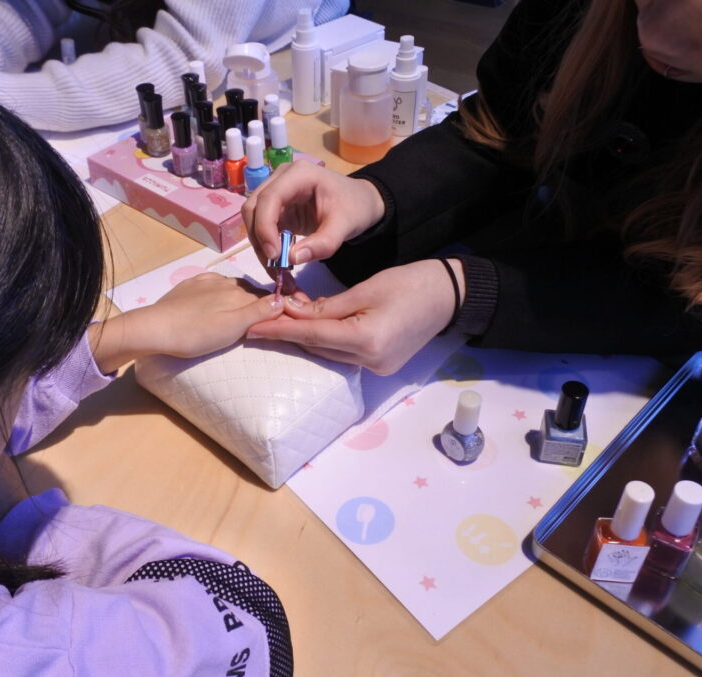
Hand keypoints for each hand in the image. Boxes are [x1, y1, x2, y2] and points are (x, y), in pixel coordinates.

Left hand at [90, 273, 283, 372]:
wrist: (157, 328)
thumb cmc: (197, 334)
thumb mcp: (233, 327)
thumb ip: (259, 313)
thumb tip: (282, 299)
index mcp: (240, 294)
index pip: (267, 298)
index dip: (276, 307)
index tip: (282, 318)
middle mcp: (227, 283)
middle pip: (252, 291)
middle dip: (260, 301)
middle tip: (263, 318)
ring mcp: (207, 282)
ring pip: (234, 286)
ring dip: (242, 296)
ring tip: (241, 311)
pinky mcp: (191, 285)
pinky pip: (214, 283)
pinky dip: (222, 290)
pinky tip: (219, 297)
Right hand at [241, 160, 385, 270]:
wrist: (361, 203)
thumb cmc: (355, 207)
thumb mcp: (345, 225)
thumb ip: (323, 243)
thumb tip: (292, 259)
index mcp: (298, 174)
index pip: (269, 198)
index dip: (265, 227)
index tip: (275, 255)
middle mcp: (281, 179)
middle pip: (253, 208)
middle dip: (259, 240)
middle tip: (275, 267)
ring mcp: (276, 192)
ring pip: (253, 220)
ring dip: (260, 246)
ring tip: (278, 270)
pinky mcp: (276, 208)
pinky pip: (262, 228)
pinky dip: (267, 247)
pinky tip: (280, 263)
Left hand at [245, 260, 462, 374]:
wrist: (450, 296)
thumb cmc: (411, 284)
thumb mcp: (366, 289)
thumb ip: (326, 306)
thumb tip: (292, 312)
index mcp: (367, 340)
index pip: (311, 335)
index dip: (278, 330)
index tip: (251, 327)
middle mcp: (370, 362)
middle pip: (316, 348)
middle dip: (287, 333)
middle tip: (259, 318)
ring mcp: (377, 368)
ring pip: (327, 353)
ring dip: (304, 338)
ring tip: (278, 321)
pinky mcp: (380, 365)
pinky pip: (342, 354)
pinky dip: (324, 341)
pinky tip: (309, 328)